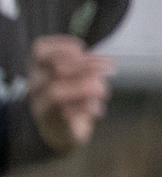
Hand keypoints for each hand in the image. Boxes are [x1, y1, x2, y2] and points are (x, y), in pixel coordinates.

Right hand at [28, 35, 114, 153]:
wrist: (61, 129)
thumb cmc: (72, 95)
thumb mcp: (77, 75)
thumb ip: (87, 65)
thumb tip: (104, 62)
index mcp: (39, 68)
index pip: (40, 49)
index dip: (65, 46)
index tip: (83, 49)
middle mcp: (36, 85)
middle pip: (55, 68)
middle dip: (87, 65)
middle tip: (109, 68)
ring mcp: (42, 105)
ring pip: (56, 91)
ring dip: (86, 87)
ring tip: (103, 91)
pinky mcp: (55, 123)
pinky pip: (67, 114)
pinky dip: (86, 108)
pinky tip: (96, 108)